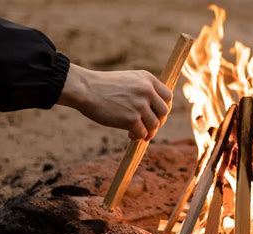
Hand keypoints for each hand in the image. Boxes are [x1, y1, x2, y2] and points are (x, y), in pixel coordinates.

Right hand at [58, 64, 172, 140]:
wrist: (84, 89)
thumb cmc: (104, 87)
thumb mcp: (128, 80)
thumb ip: (144, 89)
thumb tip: (156, 110)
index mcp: (147, 79)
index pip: (168, 96)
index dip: (164, 108)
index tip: (158, 114)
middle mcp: (147, 90)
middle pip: (164, 112)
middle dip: (159, 121)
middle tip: (150, 127)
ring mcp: (140, 105)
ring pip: (155, 124)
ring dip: (149, 132)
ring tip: (138, 133)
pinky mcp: (131, 119)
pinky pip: (142, 133)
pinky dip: (138, 136)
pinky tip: (130, 135)